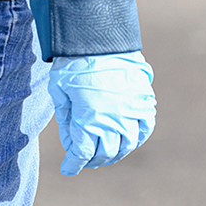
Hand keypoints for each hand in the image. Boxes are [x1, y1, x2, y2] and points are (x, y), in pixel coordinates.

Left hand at [48, 51, 154, 175]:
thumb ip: (66, 118)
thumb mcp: (60, 91)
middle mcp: (113, 119)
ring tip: (106, 154)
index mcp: (89, 119)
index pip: (82, 153)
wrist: (98, 36)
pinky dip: (136, 138)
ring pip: (127, 144)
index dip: (73, 164)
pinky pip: (145, 128)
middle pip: (105, 152)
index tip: (67, 169)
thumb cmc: (72, 62)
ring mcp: (132, 110)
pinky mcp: (144, 100)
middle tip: (86, 160)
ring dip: (115, 153)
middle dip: (93, 160)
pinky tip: (128, 141)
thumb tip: (71, 141)